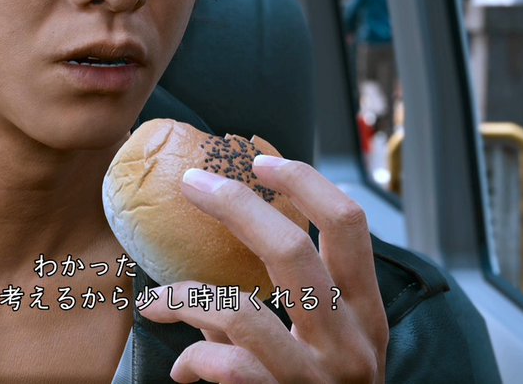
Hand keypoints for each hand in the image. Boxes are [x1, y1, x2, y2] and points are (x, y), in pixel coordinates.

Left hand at [137, 155, 388, 382]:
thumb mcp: (324, 348)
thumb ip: (278, 305)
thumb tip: (213, 264)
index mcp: (366, 312)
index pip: (349, 225)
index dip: (305, 182)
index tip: (261, 160)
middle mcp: (351, 341)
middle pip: (293, 250)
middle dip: (236, 206)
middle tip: (194, 184)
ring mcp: (318, 379)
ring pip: (242, 314)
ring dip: (184, 299)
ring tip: (156, 302)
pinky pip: (225, 369)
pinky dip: (192, 363)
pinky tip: (181, 369)